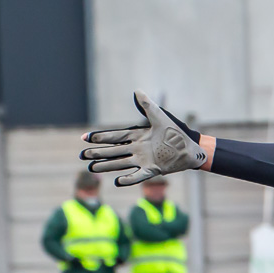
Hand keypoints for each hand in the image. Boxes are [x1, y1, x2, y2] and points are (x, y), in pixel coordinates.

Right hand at [80, 92, 206, 185]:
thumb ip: (147, 105)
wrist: (191, 147)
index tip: (84, 138)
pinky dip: (129, 179)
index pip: (115, 137)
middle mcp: (137, 149)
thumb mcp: (160, 117)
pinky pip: (138, 176)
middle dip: (98, 153)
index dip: (100, 138)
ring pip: (121, 163)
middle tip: (82, 156)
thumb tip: (136, 90)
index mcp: (138, 136)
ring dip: (106, 166)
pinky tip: (117, 182)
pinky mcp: (153, 170)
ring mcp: (144, 160)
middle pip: (113, 151)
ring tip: (92, 168)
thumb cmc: (176, 132)